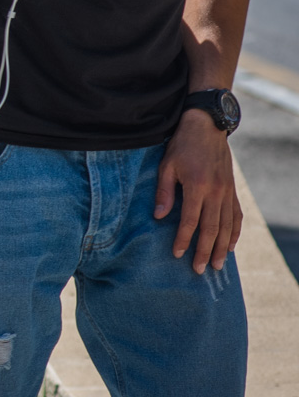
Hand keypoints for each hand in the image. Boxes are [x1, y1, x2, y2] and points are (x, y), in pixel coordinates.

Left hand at [156, 109, 240, 273]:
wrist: (206, 127)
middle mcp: (216, 192)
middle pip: (212, 228)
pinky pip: (237, 215)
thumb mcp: (166, 165)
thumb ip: (164, 192)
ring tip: (217, 265)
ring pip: (227, 226)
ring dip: (222, 247)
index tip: (177, 254)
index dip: (184, 239)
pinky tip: (230, 245)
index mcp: (198, 187)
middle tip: (200, 270)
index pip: (190, 221)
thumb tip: (159, 217)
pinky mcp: (232, 189)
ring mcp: (227, 191)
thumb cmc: (181, 145)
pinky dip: (235, 232)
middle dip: (205, 251)